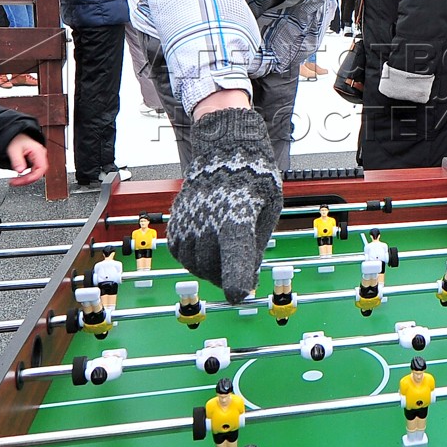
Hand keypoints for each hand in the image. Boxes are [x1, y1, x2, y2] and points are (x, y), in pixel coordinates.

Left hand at [6, 134, 48, 185]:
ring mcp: (38, 159)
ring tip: (15, 181)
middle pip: (39, 173)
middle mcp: (40, 156)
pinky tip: (18, 177)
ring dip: (26, 179)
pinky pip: (33, 172)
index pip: (41, 168)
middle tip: (15, 182)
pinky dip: (26, 176)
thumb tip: (20, 171)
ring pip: (36, 174)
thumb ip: (17, 161)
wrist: (15, 135)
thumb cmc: (16, 139)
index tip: (22, 181)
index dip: (32, 177)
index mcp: (38, 152)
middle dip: (27, 180)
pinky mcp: (34, 162)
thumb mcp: (14, 150)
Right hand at [167, 107, 282, 303]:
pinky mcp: (175, 224)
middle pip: (214, 267)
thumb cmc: (253, 179)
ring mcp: (188, 222)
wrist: (225, 152)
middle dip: (228, 276)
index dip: (237, 278)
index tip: (238, 294)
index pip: (235, 253)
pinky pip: (181, 255)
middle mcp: (207, 220)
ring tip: (224, 251)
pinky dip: (194, 258)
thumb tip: (248, 277)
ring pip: (195, 265)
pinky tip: (207, 244)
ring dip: (211, 268)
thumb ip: (257, 244)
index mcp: (237, 216)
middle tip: (240, 269)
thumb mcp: (270, 209)